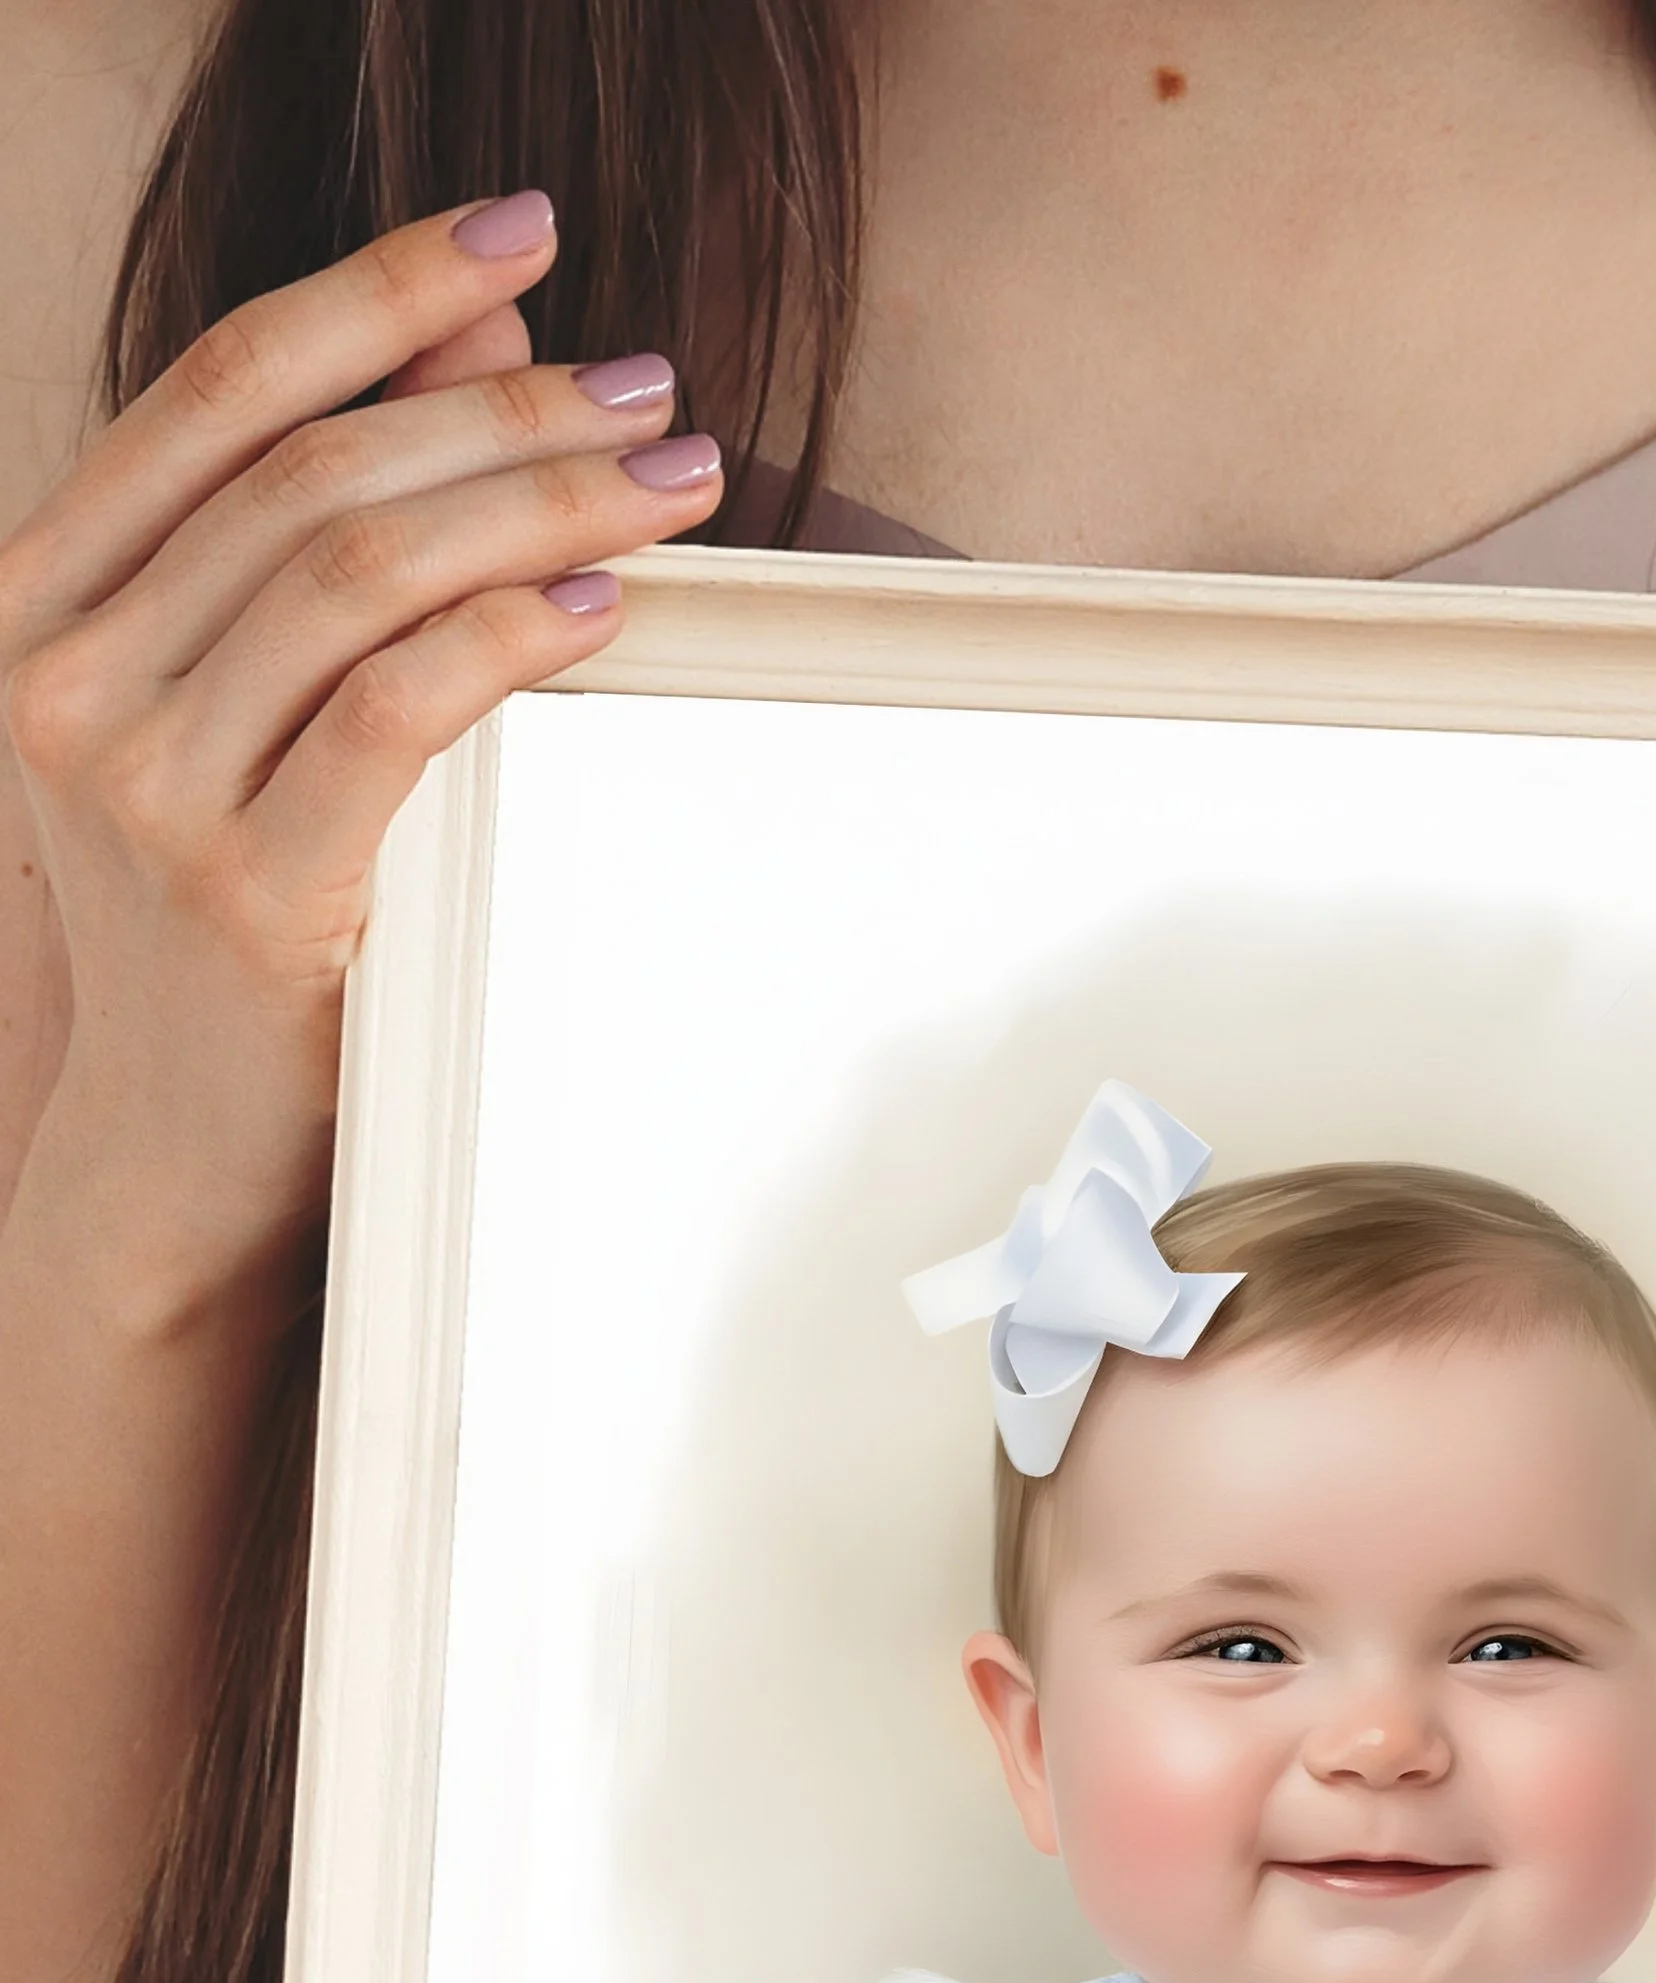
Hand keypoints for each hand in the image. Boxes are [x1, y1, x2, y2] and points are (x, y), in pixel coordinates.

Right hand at [0, 192, 723, 1308]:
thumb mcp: (232, 700)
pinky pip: (394, 714)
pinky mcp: (247, 895)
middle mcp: (70, 674)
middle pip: (314, 472)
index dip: (382, 290)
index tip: (526, 237)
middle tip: (651, 391)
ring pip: (359, 574)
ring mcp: (145, 789)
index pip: (224, 388)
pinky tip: (601, 607)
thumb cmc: (224, 908)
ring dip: (537, 506)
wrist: (171, 1146)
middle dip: (505, 409)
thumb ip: (316, 521)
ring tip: (666, 481)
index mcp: (44, 594)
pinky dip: (509, 640)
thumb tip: (470, 336)